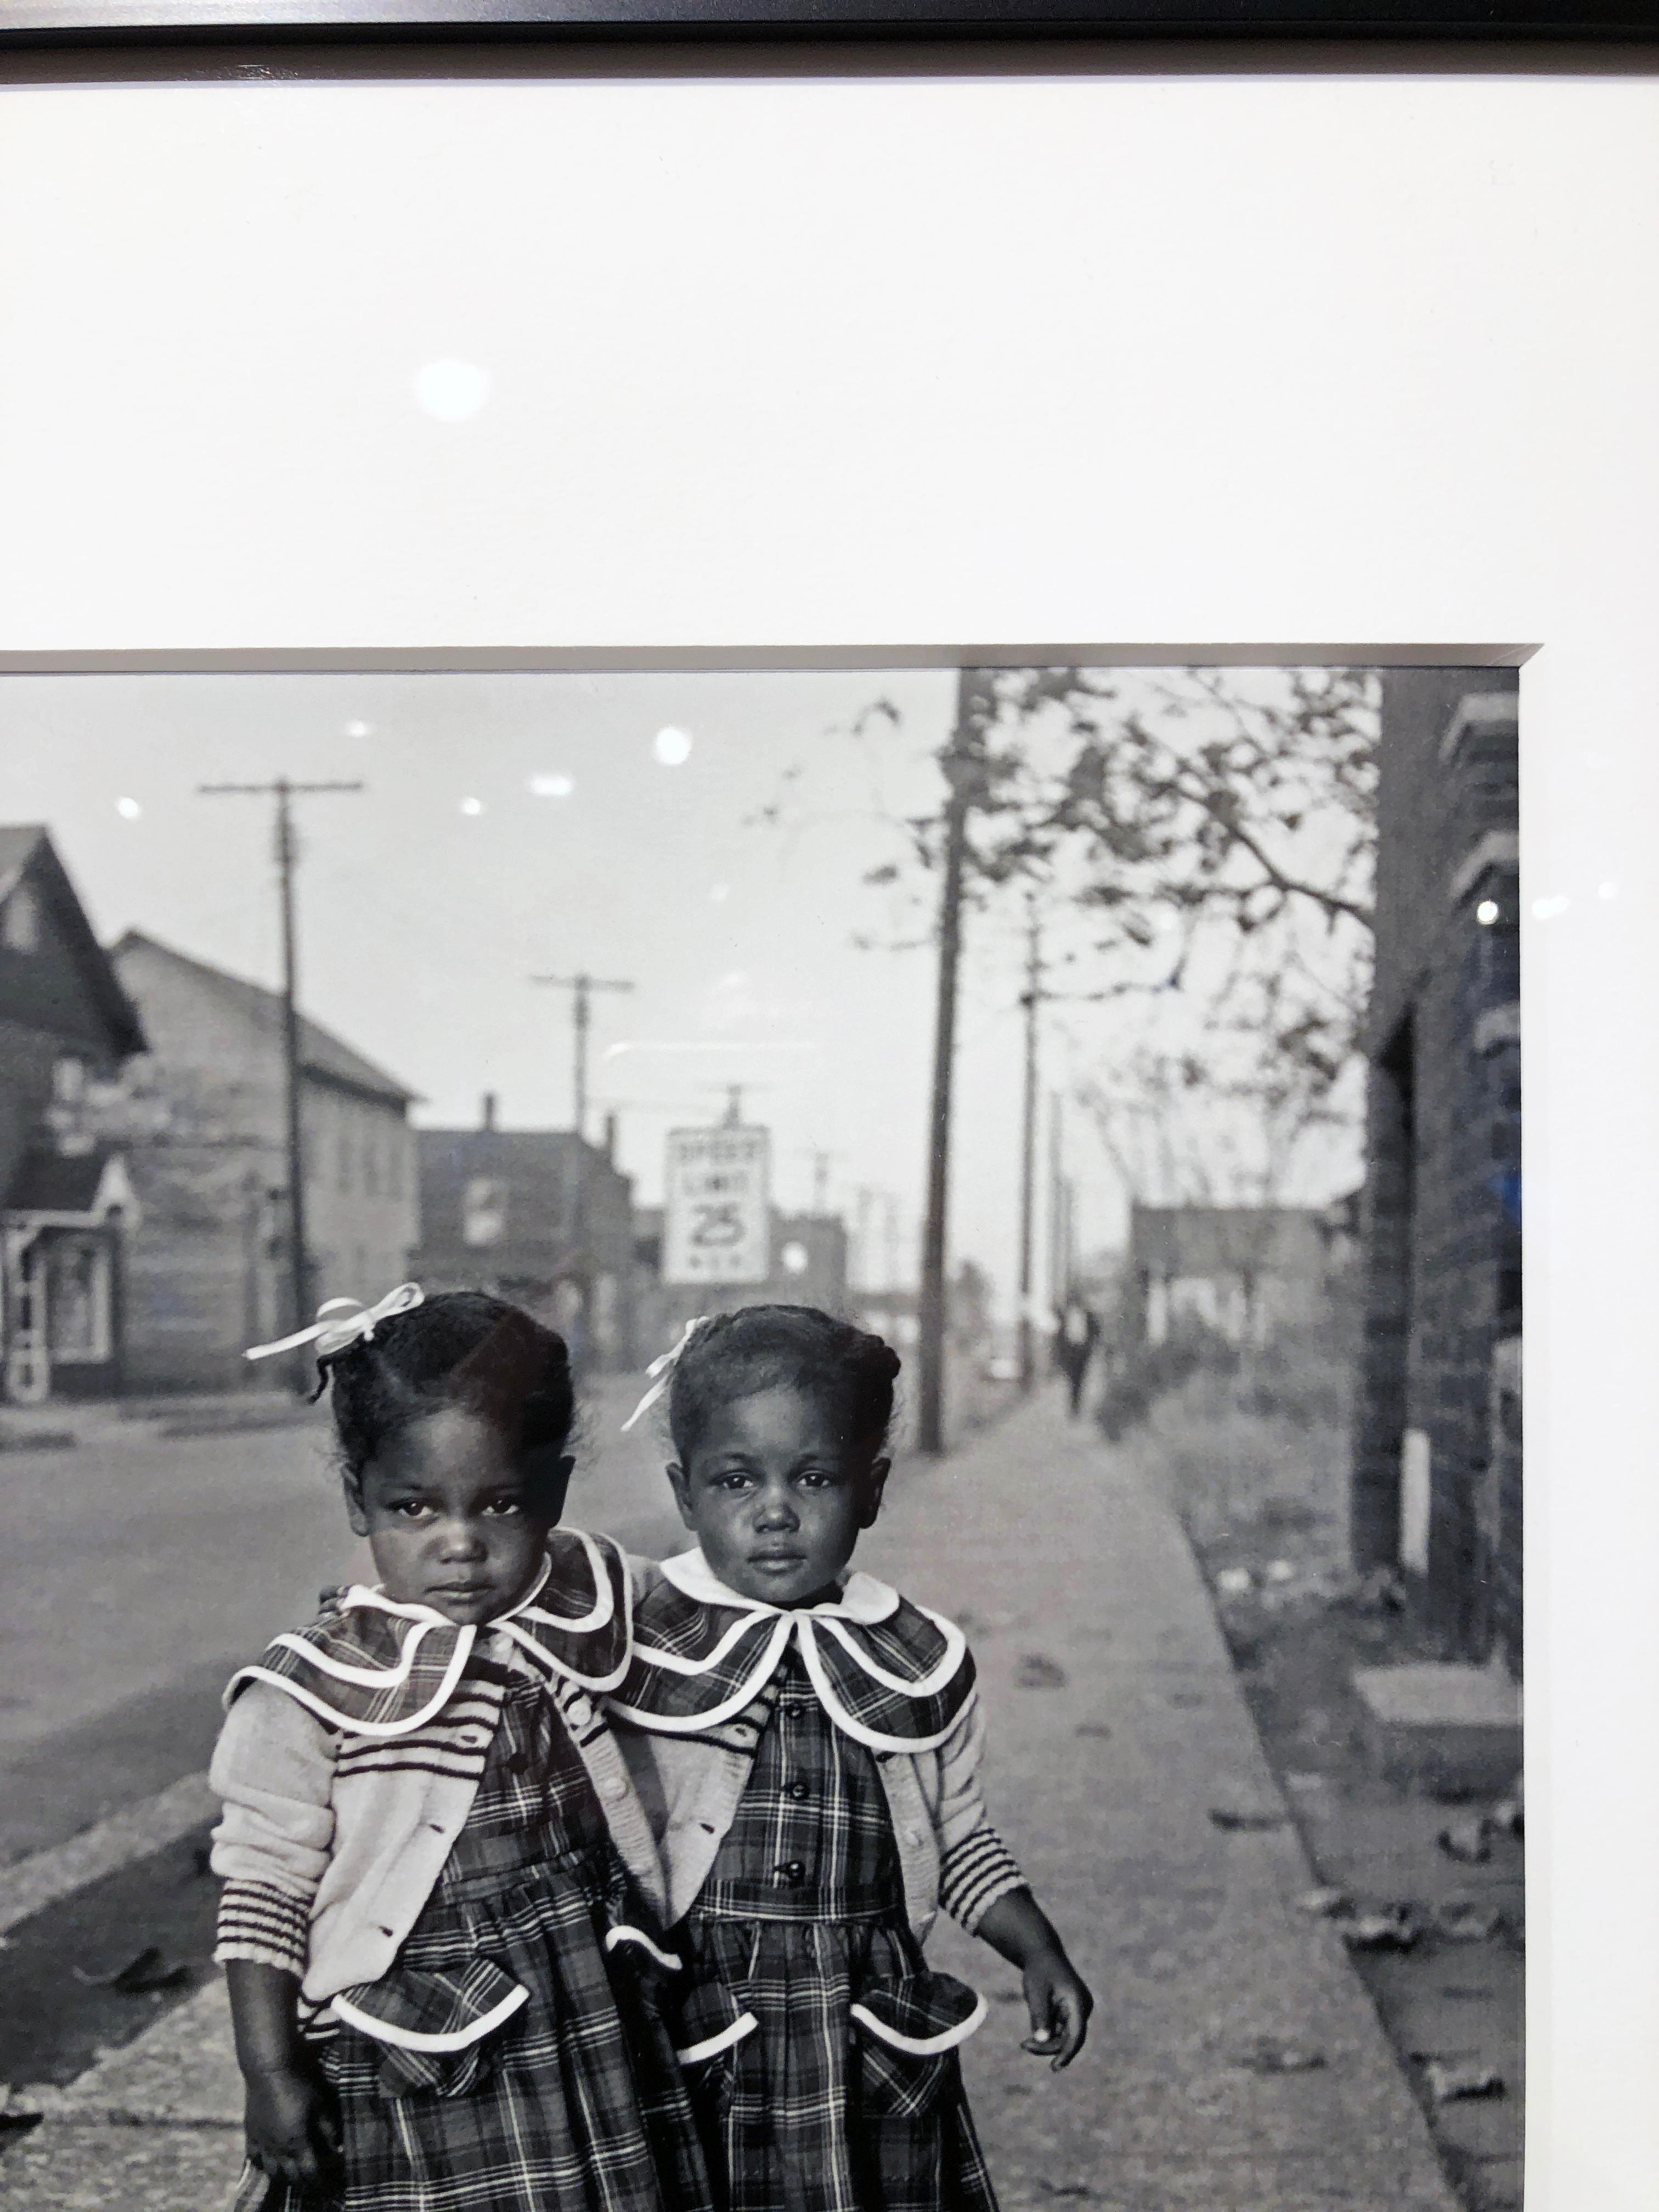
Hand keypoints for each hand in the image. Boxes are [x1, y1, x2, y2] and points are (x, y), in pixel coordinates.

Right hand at [244, 2062, 340, 2199]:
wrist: (269, 2070)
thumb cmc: (299, 2084)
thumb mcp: (320, 2104)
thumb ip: (328, 2128)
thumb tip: (338, 2146)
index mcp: (297, 2142)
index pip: (309, 2173)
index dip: (319, 2183)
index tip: (327, 2186)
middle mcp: (278, 2149)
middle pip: (290, 2177)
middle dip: (303, 2183)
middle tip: (312, 2184)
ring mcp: (262, 2142)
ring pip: (271, 2172)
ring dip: (283, 2176)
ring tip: (292, 2174)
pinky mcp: (251, 2133)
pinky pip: (254, 2158)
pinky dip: (263, 2164)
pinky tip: (269, 2161)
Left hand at [1018, 1948, 1093, 2070]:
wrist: (1041, 1954)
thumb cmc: (1038, 1971)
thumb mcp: (1035, 1992)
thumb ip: (1039, 2015)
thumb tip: (1041, 2039)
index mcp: (1078, 2001)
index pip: (1077, 2034)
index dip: (1067, 2053)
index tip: (1055, 2067)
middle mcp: (1082, 2008)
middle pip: (1069, 2039)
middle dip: (1048, 2046)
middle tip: (1024, 2046)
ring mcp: (1077, 2012)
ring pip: (1063, 2038)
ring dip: (1046, 2042)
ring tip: (1025, 2043)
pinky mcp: (1070, 2014)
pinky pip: (1059, 2032)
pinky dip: (1046, 2035)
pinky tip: (1032, 2033)